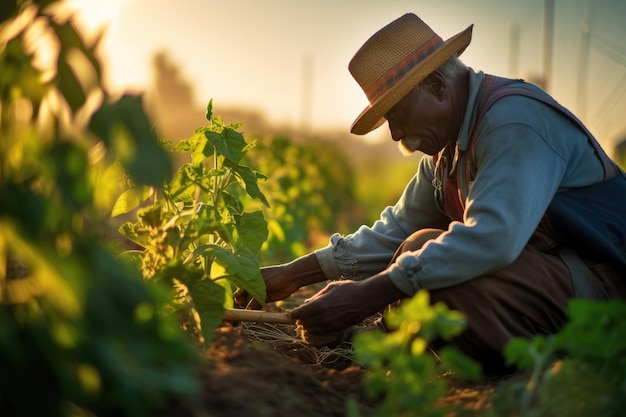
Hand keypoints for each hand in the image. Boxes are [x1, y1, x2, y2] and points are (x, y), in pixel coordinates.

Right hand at [234, 264, 300, 308]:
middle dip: (241, 298)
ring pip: (251, 300)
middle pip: (245, 293)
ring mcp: (261, 292)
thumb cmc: (276, 275)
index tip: (236, 296)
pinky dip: (255, 309)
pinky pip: (258, 304)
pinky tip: (253, 312)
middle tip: (239, 302)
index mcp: (253, 277)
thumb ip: (255, 293)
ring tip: (246, 310)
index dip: (238, 290)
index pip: (242, 284)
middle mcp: (255, 284)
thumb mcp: (264, 282)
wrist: (292, 278)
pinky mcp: (267, 298)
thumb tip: (247, 305)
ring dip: (248, 305)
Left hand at [290, 272, 405, 334]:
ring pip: (313, 330)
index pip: (300, 314)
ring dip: (309, 326)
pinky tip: (319, 323)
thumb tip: (306, 303)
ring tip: (309, 320)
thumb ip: (317, 296)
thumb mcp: (330, 287)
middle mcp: (324, 317)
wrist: (367, 298)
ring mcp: (332, 324)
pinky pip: (323, 332)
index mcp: (320, 305)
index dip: (294, 314)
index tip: (292, 313)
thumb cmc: (349, 289)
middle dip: (300, 320)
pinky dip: (318, 329)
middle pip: (305, 324)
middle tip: (299, 316)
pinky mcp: (338, 329)